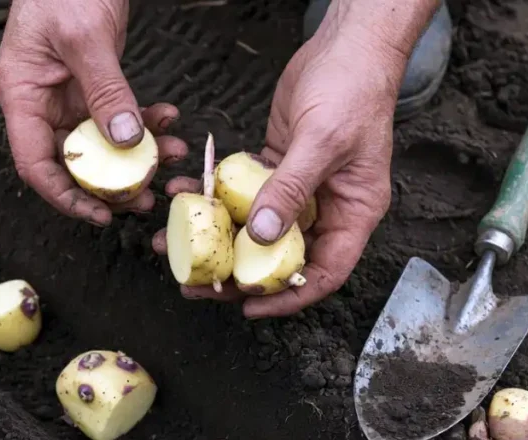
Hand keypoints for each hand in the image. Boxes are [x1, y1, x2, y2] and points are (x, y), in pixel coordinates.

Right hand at [0, 0, 187, 225]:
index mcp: (21, 95)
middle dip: (110, 185)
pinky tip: (169, 121)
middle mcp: (40, 103)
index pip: (35, 164)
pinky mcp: (93, 87)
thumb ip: (105, 91)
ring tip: (169, 160)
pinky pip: (118, 118)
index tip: (100, 215)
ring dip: (136, 158)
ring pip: (101, 146)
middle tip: (146, 197)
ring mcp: (67, 97)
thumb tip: (125, 142)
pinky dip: (145, 123)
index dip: (65, 196)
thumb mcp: (86, 38)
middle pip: (71, 163)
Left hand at [153, 8, 415, 317]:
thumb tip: (260, 236)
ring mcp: (300, 191)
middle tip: (195, 283)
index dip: (288, 297)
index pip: (324, 273)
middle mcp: (327, 209)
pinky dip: (215, 199)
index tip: (248, 305)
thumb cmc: (352, 89)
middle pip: (281, 258)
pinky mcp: (275, 169)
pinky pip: (242, 194)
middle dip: (237, 274)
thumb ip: (291, 189)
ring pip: (255, 229)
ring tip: (174, 245)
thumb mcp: (323, 142)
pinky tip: (184, 197)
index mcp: (353, 214)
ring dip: (216, 238)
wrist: (346, 46)